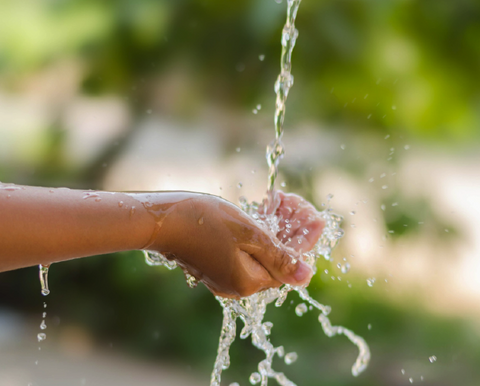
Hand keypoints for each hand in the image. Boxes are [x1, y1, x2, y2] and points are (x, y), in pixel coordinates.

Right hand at [138, 192, 317, 298]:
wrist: (159, 220)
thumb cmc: (203, 222)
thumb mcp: (247, 235)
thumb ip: (278, 256)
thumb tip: (306, 277)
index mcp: (249, 281)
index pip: (290, 264)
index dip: (305, 240)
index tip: (316, 217)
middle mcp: (238, 283)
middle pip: (276, 258)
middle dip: (290, 230)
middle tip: (298, 204)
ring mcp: (224, 274)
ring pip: (260, 252)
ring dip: (274, 228)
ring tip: (282, 202)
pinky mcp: (214, 262)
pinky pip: (244, 250)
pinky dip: (256, 233)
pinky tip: (263, 211)